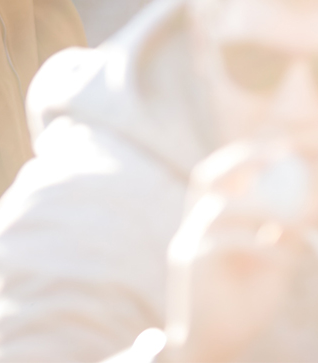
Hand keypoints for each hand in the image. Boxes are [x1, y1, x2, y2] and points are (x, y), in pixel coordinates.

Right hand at [164, 142, 317, 361]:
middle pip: (206, 176)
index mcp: (209, 223)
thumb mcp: (268, 271)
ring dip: (261, 209)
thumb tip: (304, 220)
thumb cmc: (240, 311)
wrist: (209, 350)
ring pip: (220, 208)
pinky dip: (263, 245)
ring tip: (294, 221)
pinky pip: (228, 243)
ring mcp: (189, 242)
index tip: (278, 150)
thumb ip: (279, 243)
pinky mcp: (191, 264)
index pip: (218, 177)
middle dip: (240, 160)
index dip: (243, 158)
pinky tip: (287, 254)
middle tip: (278, 156)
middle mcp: (194, 226)